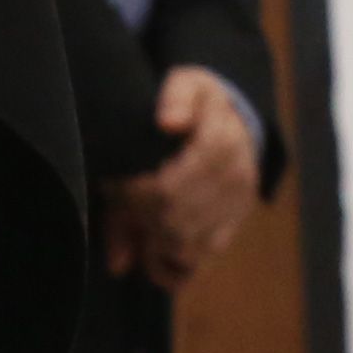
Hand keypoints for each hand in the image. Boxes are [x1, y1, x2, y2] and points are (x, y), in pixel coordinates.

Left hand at [100, 67, 261, 291]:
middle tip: (117, 209)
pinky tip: (153, 265)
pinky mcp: (233, 225)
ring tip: (130, 232)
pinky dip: (176, 268)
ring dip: (153, 246)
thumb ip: (176, 97)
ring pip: (190, 244)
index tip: (115, 189)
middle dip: (139, 220)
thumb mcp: (187, 84)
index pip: (170, 187)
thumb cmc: (199, 101)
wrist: (236, 117)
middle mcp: (235, 180)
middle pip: (176, 218)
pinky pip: (205, 257)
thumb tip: (167, 123)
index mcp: (221, 143)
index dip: (136, 195)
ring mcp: (236, 206)